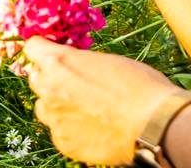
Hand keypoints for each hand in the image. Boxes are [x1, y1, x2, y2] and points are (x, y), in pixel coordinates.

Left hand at [25, 37, 179, 165]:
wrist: (157, 124)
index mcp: (58, 62)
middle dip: (51, 79)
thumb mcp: (106, 60)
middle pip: (36, 78)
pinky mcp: (64, 142)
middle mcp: (48, 88)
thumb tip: (73, 65)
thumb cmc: (140, 86)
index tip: (52, 54)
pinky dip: (70, 130)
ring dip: (58, 106)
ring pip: (45, 107)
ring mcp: (54, 117)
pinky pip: (59, 132)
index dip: (43, 50)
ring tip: (87, 110)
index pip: (33, 48)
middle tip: (75, 85)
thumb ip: (79, 62)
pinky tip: (93, 129)